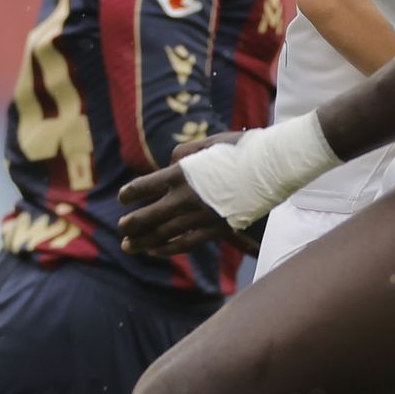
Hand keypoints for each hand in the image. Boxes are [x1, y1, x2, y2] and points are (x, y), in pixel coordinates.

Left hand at [119, 131, 238, 259]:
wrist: (272, 167)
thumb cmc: (241, 149)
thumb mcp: (207, 143)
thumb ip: (183, 155)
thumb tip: (170, 166)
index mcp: (180, 173)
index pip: (143, 187)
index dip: (129, 194)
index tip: (123, 198)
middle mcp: (186, 198)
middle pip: (148, 216)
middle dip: (131, 224)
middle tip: (122, 228)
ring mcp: (201, 217)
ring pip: (163, 235)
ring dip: (142, 242)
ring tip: (128, 246)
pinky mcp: (216, 229)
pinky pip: (185, 244)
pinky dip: (167, 249)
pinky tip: (156, 251)